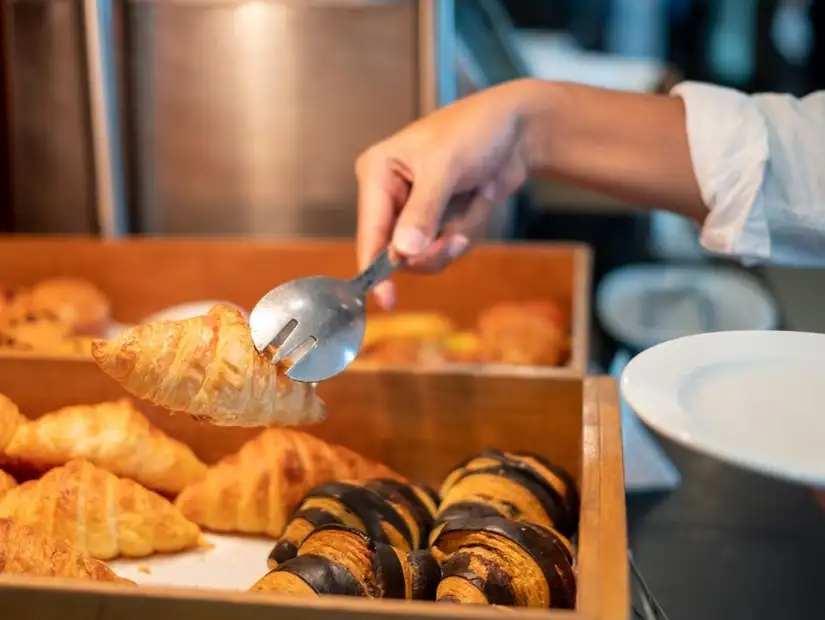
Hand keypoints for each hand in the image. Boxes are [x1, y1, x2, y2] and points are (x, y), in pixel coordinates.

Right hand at [355, 80, 536, 308]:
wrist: (521, 128)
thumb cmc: (477, 129)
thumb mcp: (446, 167)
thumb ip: (423, 212)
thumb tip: (404, 252)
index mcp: (378, 172)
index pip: (370, 232)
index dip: (377, 268)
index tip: (387, 299)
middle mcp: (391, 194)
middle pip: (400, 251)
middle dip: (434, 246)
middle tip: (456, 236)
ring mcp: (417, 209)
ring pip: (428, 253)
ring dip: (457, 234)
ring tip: (475, 199)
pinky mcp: (441, 218)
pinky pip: (449, 245)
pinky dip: (469, 228)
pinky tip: (480, 197)